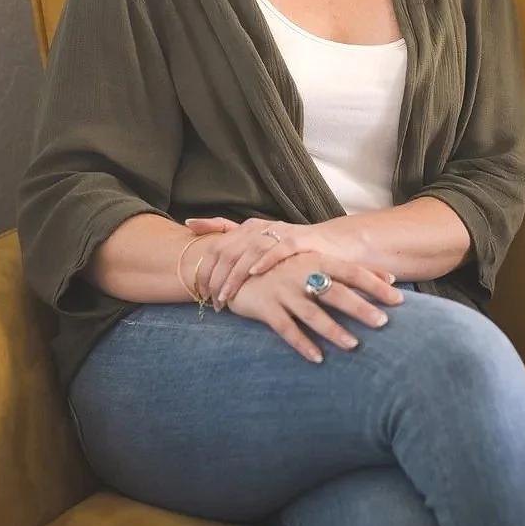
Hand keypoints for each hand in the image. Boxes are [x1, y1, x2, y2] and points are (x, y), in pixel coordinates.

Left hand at [184, 216, 372, 309]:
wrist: (336, 247)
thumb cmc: (297, 254)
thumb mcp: (265, 251)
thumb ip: (242, 253)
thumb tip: (213, 266)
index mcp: (252, 228)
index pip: (221, 232)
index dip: (204, 239)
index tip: (188, 251)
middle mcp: (263, 227)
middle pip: (229, 247)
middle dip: (215, 275)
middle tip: (207, 298)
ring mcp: (281, 231)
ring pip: (248, 251)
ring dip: (234, 276)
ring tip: (224, 296)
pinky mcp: (300, 239)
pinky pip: (278, 248)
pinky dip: (264, 260)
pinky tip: (253, 273)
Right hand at [225, 251, 404, 362]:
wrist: (237, 267)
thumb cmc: (286, 267)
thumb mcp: (316, 261)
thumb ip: (352, 270)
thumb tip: (391, 277)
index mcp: (317, 260)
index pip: (352, 272)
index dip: (375, 284)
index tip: (398, 298)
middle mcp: (301, 273)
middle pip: (335, 292)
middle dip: (360, 307)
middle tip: (383, 323)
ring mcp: (282, 290)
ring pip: (312, 313)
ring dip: (333, 330)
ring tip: (353, 345)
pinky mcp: (265, 306)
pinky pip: (285, 328)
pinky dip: (302, 343)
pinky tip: (317, 358)